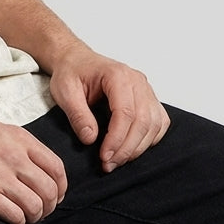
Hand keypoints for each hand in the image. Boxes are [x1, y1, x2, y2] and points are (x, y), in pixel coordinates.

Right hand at [0, 111, 67, 223]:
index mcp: (17, 137)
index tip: (54, 195)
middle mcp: (12, 155)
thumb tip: (37, 168)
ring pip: (36, 206)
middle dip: (49, 206)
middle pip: (50, 190)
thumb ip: (17, 145)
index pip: (56, 167)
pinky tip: (9, 218)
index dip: (61, 186)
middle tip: (39, 210)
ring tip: (24, 216)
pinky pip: (15, 216)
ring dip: (34, 216)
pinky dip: (18, 222)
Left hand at [47, 43, 170, 171]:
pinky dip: (149, 139)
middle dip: (127, 148)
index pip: (125, 112)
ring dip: (138, 147)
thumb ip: (77, 114)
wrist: (76, 60)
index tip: (104, 157)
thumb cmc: (71, 72)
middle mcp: (137, 81)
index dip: (117, 139)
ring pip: (155, 125)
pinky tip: (131, 148)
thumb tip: (91, 139)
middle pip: (143, 121)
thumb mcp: (64, 91)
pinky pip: (159, 123)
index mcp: (117, 75)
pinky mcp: (149, 99)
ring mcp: (146, 89)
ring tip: (117, 160)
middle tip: (109, 164)